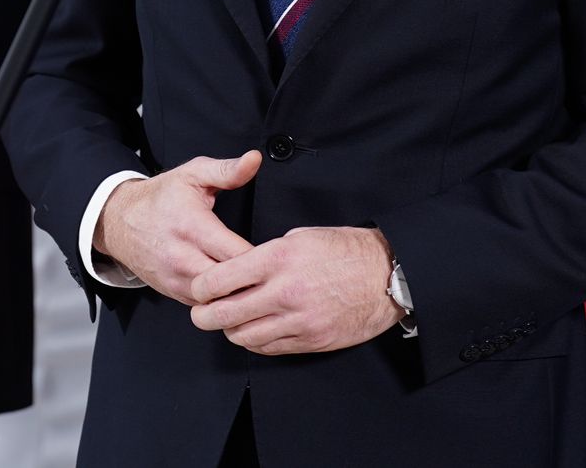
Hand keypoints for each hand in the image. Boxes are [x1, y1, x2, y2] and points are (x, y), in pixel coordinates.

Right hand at [94, 150, 260, 304]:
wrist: (119, 221)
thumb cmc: (160, 198)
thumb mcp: (192, 174)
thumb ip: (227, 170)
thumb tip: (254, 159)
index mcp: (193, 227)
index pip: (238, 255)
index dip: (262, 257)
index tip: (276, 252)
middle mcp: (183, 258)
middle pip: (231, 285)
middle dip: (255, 281)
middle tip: (274, 274)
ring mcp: (178, 280)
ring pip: (219, 301)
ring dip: (240, 295)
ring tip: (258, 284)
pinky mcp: (175, 293)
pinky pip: (207, 306)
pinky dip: (223, 301)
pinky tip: (236, 290)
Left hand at [188, 225, 403, 355]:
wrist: (387, 276)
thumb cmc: (346, 251)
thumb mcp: (300, 237)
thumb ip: (266, 255)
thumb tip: (239, 269)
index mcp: (278, 258)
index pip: (219, 280)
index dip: (200, 287)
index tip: (197, 288)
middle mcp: (285, 291)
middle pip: (224, 314)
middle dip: (204, 316)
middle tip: (200, 313)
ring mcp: (298, 320)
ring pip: (244, 337)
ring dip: (230, 331)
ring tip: (228, 322)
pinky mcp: (311, 340)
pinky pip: (270, 348)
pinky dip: (255, 342)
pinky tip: (254, 331)